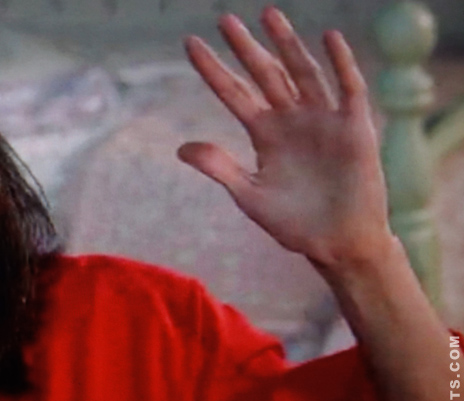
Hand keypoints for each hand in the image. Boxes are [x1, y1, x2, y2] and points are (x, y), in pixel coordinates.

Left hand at [179, 7, 391, 269]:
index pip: (233, 93)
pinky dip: (340, 63)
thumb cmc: (294, 223)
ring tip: (269, 15)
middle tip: (225, 19)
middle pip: (265, 74)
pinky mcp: (354, 127)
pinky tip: (329, 38)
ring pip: (302, 72)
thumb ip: (220, 168)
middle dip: (246, 48)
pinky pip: (348, 88)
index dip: (213, 69)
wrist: (339, 244)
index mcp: (264, 133)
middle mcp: (291, 119)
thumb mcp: (250, 196)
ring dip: (287, 44)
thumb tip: (180, 148)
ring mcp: (323, 119)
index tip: (190, 44)